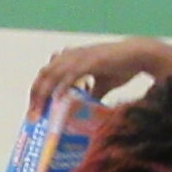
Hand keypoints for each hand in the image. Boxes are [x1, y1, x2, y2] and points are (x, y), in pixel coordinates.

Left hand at [29, 38, 171, 113]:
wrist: (139, 55)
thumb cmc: (121, 68)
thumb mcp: (102, 85)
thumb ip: (91, 95)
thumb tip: (85, 112)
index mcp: (71, 59)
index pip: (47, 74)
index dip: (37, 91)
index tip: (34, 110)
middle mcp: (72, 56)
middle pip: (44, 74)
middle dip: (35, 95)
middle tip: (32, 116)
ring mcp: (80, 57)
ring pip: (53, 74)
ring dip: (44, 94)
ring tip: (39, 111)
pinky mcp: (91, 61)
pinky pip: (71, 74)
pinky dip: (62, 87)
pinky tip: (56, 100)